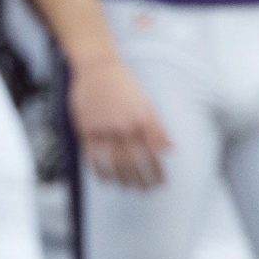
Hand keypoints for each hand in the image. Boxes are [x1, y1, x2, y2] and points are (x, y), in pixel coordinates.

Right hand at [68, 54, 171, 188]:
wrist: (97, 68)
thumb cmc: (124, 84)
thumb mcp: (147, 103)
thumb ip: (158, 128)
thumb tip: (171, 148)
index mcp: (141, 120)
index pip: (153, 154)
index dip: (158, 172)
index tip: (161, 183)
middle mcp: (124, 127)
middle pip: (134, 163)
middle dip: (142, 181)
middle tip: (146, 191)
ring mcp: (104, 129)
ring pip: (114, 164)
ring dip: (123, 180)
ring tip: (128, 188)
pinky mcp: (87, 130)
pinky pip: (93, 157)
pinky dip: (100, 172)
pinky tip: (106, 179)